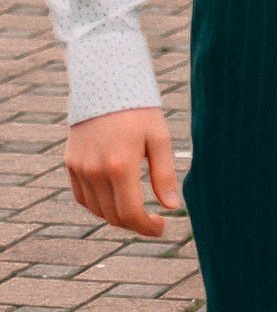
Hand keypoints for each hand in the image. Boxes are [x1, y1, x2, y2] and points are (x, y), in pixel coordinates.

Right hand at [66, 109, 180, 239]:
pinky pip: (82, 197)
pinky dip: (98, 206)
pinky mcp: (70, 163)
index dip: (146, 227)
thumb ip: (164, 175)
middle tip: (153, 222)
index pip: (130, 213)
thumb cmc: (138, 110)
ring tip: (137, 210)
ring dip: (116, 217)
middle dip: (134, 224)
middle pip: (112, 216)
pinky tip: (115, 200)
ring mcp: (79, 168)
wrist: (104, 83)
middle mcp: (95, 171)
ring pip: (96, 210)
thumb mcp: (158, 138)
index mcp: (120, 166)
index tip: (161, 228)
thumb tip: (171, 207)